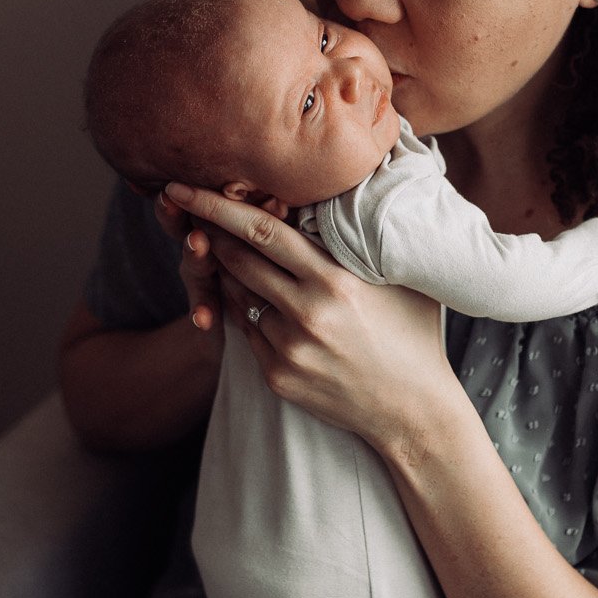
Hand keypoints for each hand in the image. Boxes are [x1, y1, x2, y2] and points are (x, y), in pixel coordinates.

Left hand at [164, 183, 460, 457]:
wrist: (413, 410)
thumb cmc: (413, 334)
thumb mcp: (401, 278)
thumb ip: (368, 238)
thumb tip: (356, 187)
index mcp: (335, 281)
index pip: (264, 232)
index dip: (217, 207)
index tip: (184, 188)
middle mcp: (306, 314)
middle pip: (239, 261)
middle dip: (210, 232)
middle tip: (191, 210)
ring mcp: (288, 348)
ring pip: (238, 296)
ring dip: (226, 270)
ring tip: (223, 247)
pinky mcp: (277, 375)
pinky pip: (247, 329)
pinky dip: (243, 307)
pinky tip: (249, 294)